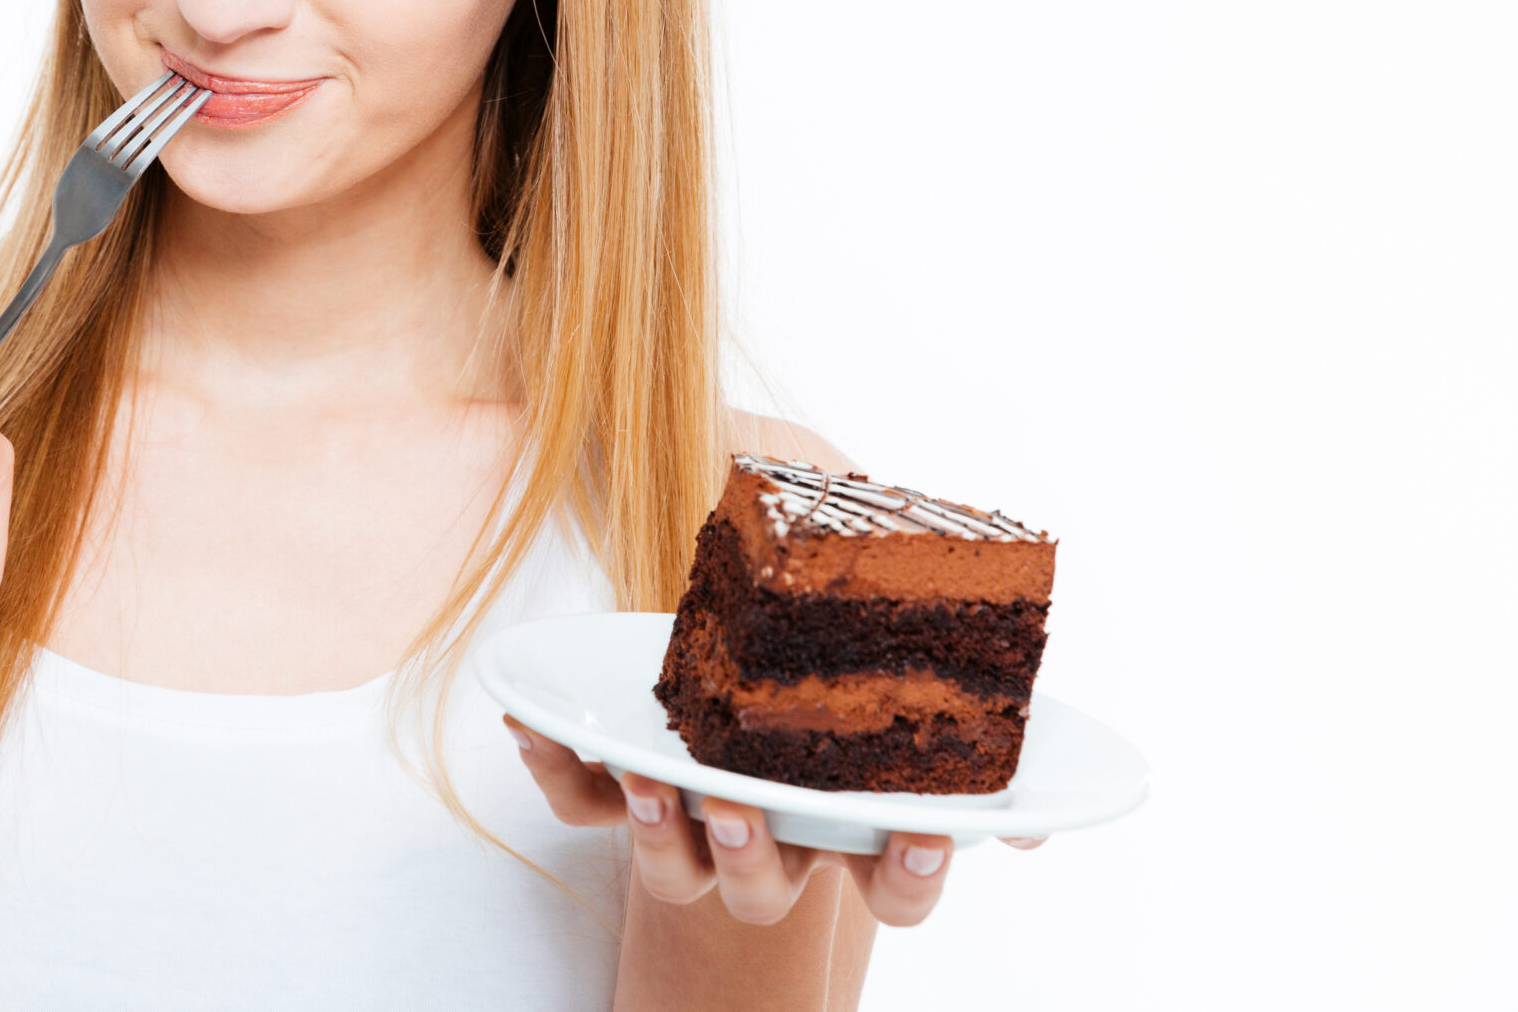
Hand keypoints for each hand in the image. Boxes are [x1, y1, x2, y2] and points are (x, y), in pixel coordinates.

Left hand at [505, 716, 1020, 926]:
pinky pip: (580, 804)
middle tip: (741, 808)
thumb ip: (969, 747)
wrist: (737, 684)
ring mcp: (690, 827)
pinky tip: (529, 724)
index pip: (892, 892)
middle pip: (764, 892)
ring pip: (670, 868)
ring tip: (651, 780)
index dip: (910, 874)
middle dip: (752, 856)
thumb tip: (1046, 825)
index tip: (925, 831)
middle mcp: (766, 848)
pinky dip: (553, 767)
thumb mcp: (902, 710)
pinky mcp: (622, 791)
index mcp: (843, 835)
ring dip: (658, 832)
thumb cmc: (831, 698)